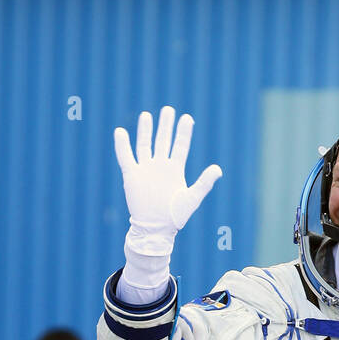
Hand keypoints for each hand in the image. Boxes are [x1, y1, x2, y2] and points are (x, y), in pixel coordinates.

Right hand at [114, 106, 221, 251]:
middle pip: (163, 141)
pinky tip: (120, 132)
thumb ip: (204, 183)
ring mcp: (145, 169)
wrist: (155, 229)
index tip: (187, 118)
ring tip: (147, 115)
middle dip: (166, 125)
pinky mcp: (132, 175)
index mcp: (175, 170)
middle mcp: (160, 167)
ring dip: (146, 130)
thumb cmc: (175, 217)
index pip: (180, 146)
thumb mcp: (191, 199)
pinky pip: (125, 156)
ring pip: (145, 144)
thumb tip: (218, 169)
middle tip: (169, 110)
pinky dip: (122, 145)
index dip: (184, 132)